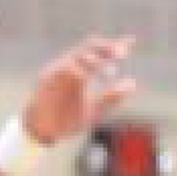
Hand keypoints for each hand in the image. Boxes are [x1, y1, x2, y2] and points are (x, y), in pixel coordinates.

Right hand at [19, 35, 138, 144]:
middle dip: (103, 48)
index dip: (112, 47)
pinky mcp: (46, 80)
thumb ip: (111, 96)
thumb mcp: (95, 109)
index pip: (97, 53)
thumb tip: (132, 83)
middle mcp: (68, 68)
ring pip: (74, 57)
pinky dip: (74, 70)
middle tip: (121, 52)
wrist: (43, 132)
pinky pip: (60, 70)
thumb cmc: (67, 120)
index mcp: (80, 72)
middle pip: (86, 49)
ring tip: (104, 62)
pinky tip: (86, 74)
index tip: (130, 43)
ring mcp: (56, 72)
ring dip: (90, 59)